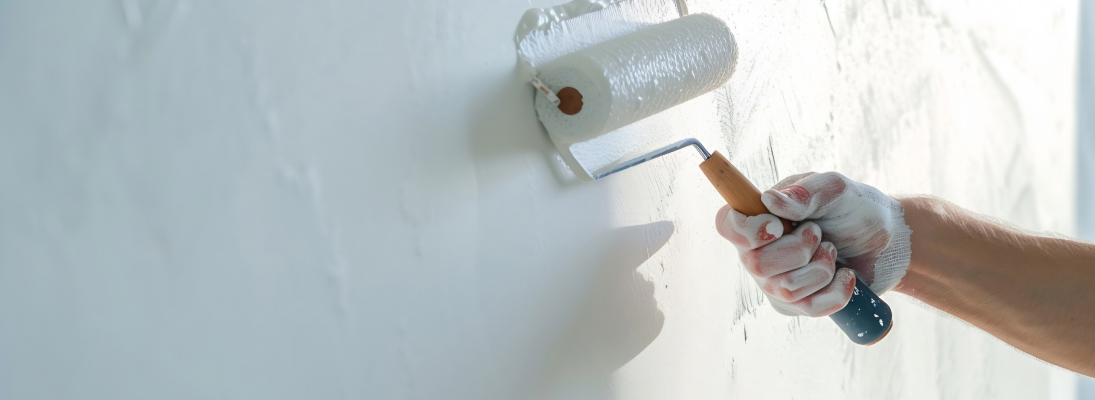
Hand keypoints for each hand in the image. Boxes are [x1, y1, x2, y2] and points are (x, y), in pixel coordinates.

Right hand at [715, 172, 911, 316]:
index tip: (777, 226)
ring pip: (786, 289)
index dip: (745, 230)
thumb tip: (770, 200)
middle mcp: (758, 252)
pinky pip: (810, 307)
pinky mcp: (798, 305)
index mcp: (759, 217)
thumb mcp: (835, 189)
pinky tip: (846, 276)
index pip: (726, 225)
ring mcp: (775, 282)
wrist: (887, 241)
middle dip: (799, 249)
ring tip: (833, 251)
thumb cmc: (855, 208)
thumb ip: (805, 192)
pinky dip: (836, 290)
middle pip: (757, 264)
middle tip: (819, 233)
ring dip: (821, 268)